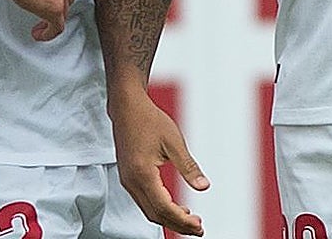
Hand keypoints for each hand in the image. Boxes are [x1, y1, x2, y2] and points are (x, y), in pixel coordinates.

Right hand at [110, 89, 208, 235]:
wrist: (127, 106)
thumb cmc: (149, 119)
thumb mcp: (174, 142)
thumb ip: (189, 167)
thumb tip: (204, 187)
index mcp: (143, 174)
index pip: (164, 208)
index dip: (182, 221)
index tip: (199, 225)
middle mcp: (131, 181)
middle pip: (155, 215)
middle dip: (178, 225)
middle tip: (198, 228)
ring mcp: (127, 180)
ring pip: (148, 210)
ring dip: (168, 219)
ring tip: (190, 220)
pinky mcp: (128, 176)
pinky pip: (143, 201)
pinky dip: (159, 209)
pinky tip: (174, 206)